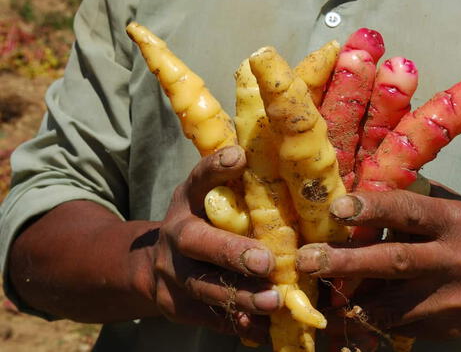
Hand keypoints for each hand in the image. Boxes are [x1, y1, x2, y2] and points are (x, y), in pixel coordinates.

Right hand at [148, 146, 278, 341]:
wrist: (154, 267)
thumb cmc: (203, 226)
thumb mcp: (210, 202)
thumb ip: (236, 191)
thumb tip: (285, 171)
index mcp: (186, 201)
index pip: (198, 180)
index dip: (216, 167)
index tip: (240, 156)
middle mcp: (174, 235)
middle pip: (196, 242)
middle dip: (231, 253)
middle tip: (267, 262)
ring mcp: (171, 274)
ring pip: (204, 287)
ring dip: (242, 295)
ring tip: (275, 301)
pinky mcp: (175, 307)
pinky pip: (209, 318)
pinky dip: (239, 323)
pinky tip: (266, 326)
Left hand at [296, 183, 460, 340]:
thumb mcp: (446, 204)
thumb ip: (408, 197)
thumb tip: (354, 186)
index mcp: (451, 221)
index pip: (409, 213)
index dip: (371, 210)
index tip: (335, 209)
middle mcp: (454, 259)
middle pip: (394, 262)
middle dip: (345, 262)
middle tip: (306, 260)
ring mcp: (451, 298)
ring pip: (391, 304)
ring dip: (348, 299)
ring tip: (315, 293)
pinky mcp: (446, 326)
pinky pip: (398, 325)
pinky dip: (367, 318)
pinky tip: (346, 311)